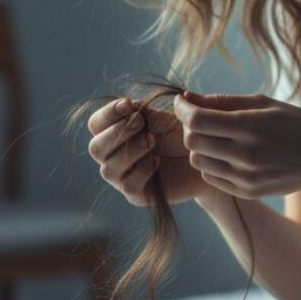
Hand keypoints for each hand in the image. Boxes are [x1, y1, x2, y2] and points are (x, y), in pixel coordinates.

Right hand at [86, 97, 216, 206]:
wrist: (205, 155)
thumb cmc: (181, 132)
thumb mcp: (161, 116)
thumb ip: (141, 110)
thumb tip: (128, 106)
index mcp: (114, 133)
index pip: (95, 124)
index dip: (108, 114)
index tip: (130, 104)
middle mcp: (113, 157)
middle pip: (95, 149)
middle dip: (118, 133)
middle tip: (142, 123)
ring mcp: (123, 177)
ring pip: (108, 170)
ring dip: (130, 151)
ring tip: (153, 140)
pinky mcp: (138, 195)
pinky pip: (128, 186)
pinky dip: (141, 171)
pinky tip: (158, 161)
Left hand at [172, 91, 300, 198]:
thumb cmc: (293, 125)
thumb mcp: (264, 104)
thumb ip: (223, 101)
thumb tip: (187, 98)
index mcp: (250, 127)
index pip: (197, 120)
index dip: (183, 109)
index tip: (182, 102)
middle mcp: (245, 155)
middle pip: (192, 141)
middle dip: (189, 126)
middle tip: (200, 118)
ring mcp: (245, 177)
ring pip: (197, 161)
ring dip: (199, 146)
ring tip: (214, 137)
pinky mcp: (245, 192)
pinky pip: (210, 177)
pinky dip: (210, 164)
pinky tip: (225, 154)